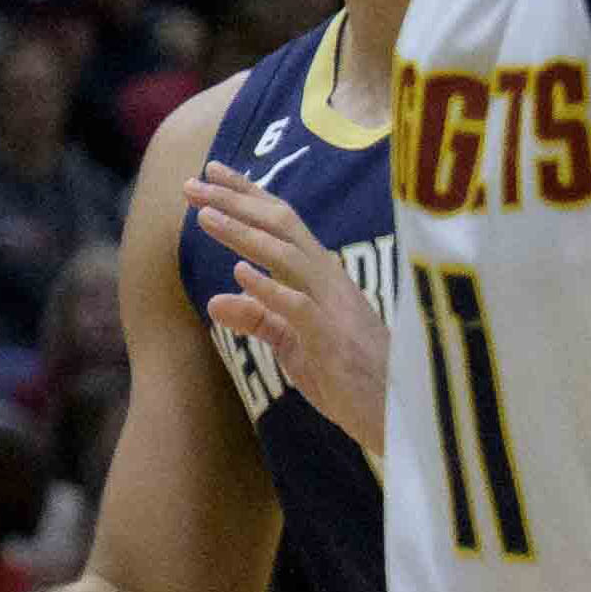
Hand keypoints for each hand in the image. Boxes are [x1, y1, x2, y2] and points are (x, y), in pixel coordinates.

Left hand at [192, 167, 388, 447]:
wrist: (398, 419)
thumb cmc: (350, 380)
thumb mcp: (294, 346)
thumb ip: (260, 319)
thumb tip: (215, 300)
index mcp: (323, 278)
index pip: (283, 225)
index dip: (248, 195)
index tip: (210, 172)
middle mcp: (331, 282)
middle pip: (283, 228)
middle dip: (237, 202)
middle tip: (192, 184)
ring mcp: (335, 309)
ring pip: (289, 258)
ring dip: (245, 235)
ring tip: (204, 215)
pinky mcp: (335, 341)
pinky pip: (300, 308)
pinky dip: (270, 289)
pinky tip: (239, 273)